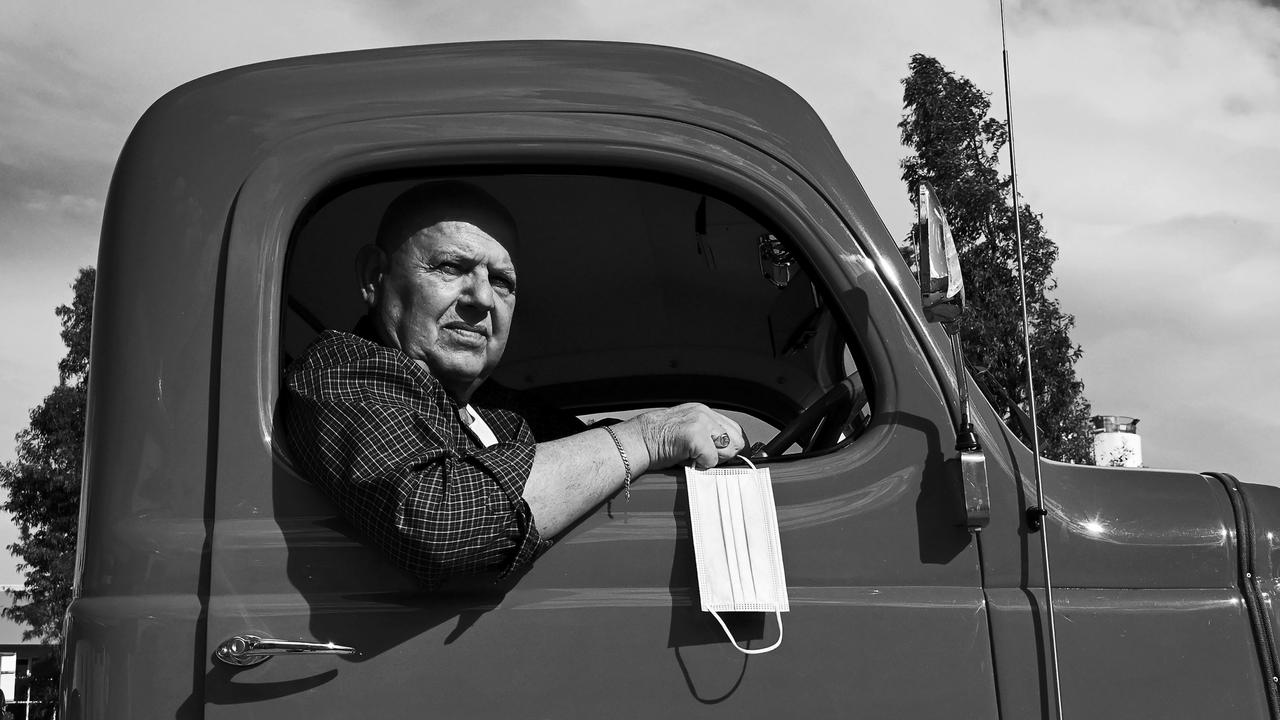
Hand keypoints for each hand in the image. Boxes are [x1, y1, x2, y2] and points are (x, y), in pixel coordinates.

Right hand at [627, 403, 746, 469]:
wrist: (637, 440)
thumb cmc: (656, 439)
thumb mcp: (685, 429)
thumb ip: (706, 434)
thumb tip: (724, 450)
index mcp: (703, 411)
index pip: (734, 430)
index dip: (728, 447)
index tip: (719, 456)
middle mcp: (705, 413)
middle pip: (737, 440)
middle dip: (724, 454)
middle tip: (702, 457)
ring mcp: (701, 422)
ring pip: (728, 450)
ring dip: (713, 459)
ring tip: (693, 457)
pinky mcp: (696, 435)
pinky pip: (712, 460)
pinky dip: (701, 465)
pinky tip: (686, 459)